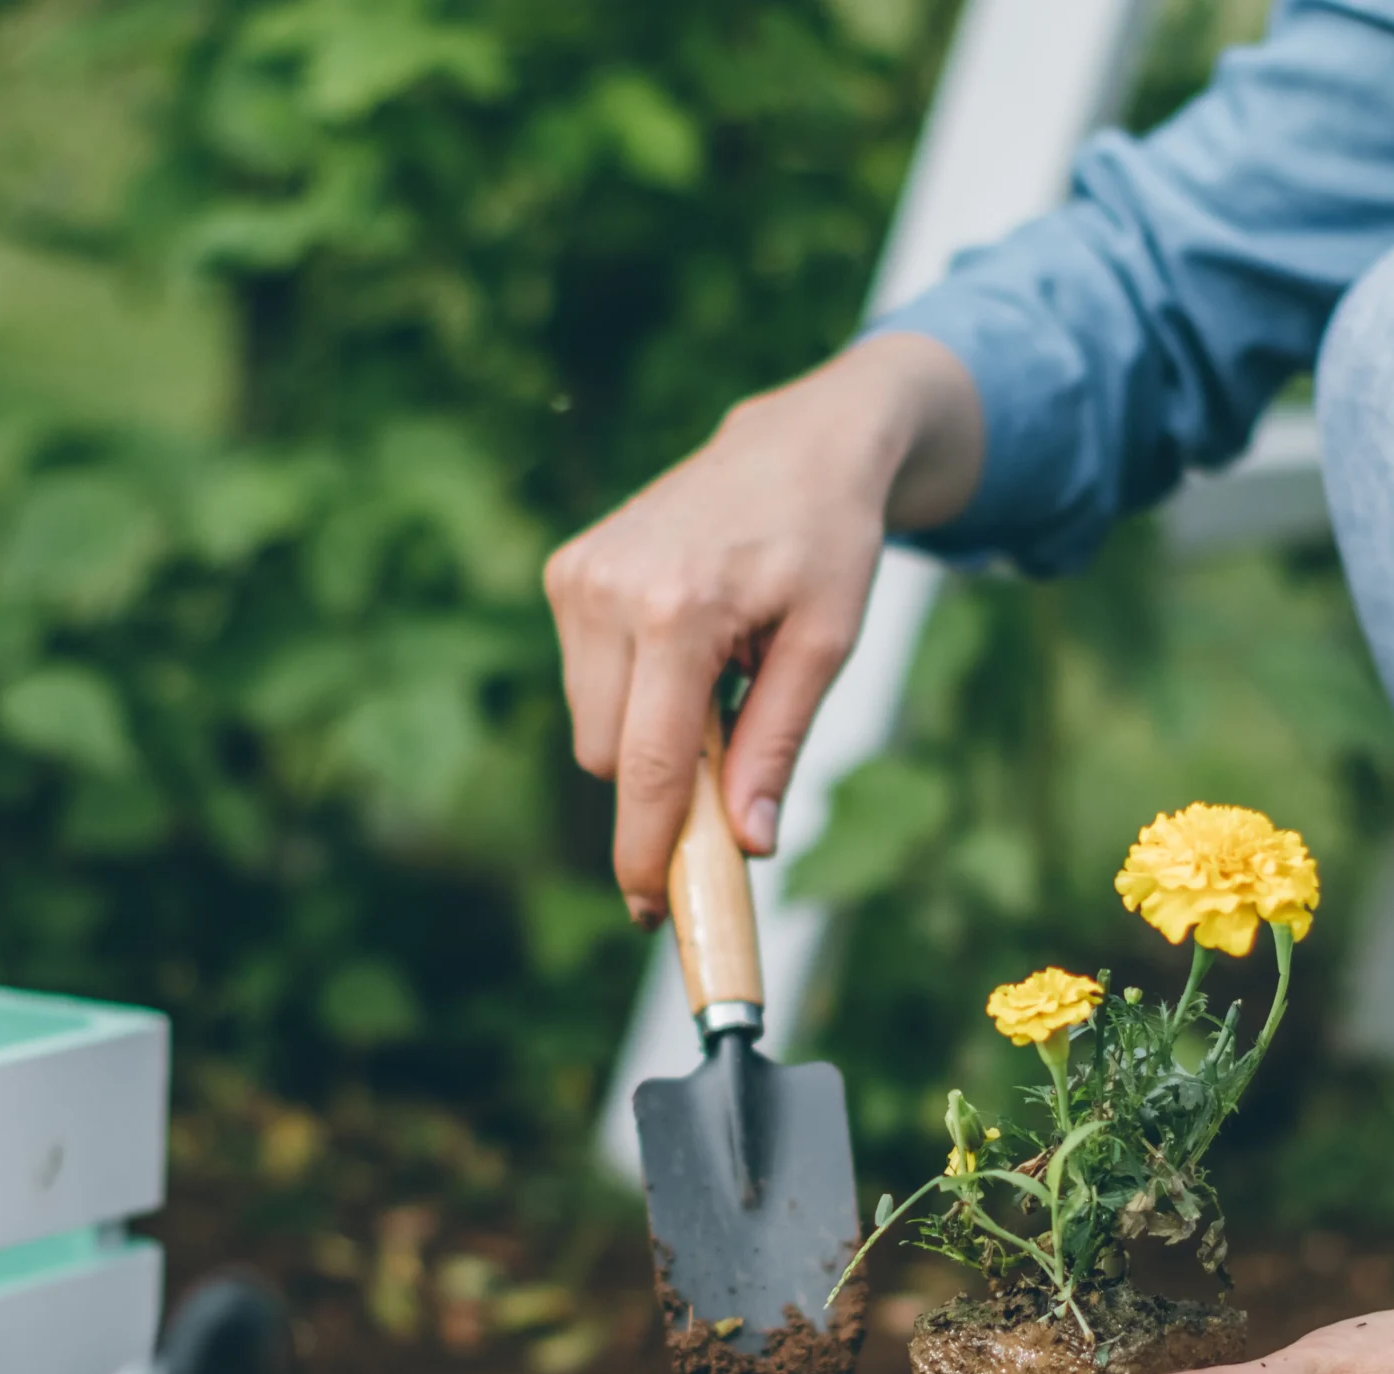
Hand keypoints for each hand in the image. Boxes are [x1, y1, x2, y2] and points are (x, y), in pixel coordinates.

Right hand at [542, 332, 984, 919]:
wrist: (798, 444)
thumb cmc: (827, 542)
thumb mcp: (826, 646)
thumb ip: (777, 745)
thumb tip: (750, 844)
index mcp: (678, 611)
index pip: (645, 767)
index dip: (645, 851)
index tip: (652, 909)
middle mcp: (610, 591)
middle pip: (608, 757)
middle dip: (659, 785)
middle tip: (726, 769)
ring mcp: (579, 576)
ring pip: (592, 724)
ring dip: (647, 732)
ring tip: (718, 676)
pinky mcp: (567, 570)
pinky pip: (585, 680)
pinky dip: (633, 690)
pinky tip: (687, 643)